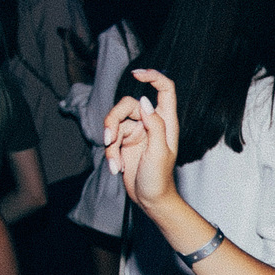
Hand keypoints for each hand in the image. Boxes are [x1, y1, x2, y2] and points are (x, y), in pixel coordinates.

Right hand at [103, 69, 179, 212]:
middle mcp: (151, 122)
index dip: (153, 77)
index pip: (164, 90)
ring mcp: (137, 132)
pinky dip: (110, 154)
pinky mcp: (125, 143)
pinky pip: (111, 139)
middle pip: (128, 105)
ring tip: (114, 162)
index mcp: (166, 121)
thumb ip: (154, 124)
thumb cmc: (159, 178)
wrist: (150, 200)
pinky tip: (116, 169)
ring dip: (110, 142)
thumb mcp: (158, 151)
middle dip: (113, 120)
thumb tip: (144, 100)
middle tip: (109, 139)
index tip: (136, 74)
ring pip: (115, 122)